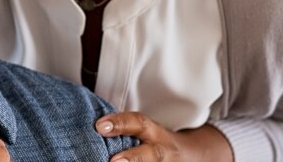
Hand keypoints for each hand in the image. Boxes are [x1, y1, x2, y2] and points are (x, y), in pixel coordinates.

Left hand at [96, 113, 231, 161]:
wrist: (189, 155)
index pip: (138, 123)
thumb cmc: (153, 141)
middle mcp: (162, 151)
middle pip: (153, 154)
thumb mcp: (144, 131)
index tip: (99, 126)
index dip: (120, 123)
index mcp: (153, 133)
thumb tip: (93, 128)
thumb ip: (123, 129)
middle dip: (133, 158)